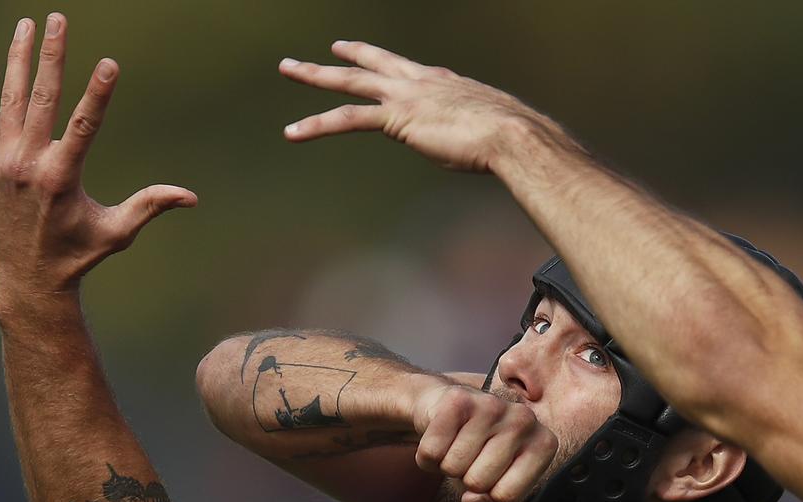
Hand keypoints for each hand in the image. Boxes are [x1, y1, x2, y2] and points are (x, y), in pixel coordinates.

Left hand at [0, 14, 196, 309]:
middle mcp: (27, 165)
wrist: (25, 279)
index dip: (98, 93)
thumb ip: (150, 206)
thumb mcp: (117, 233)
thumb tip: (191, 197)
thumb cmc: (76, 255)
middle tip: (58, 19)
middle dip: (51, 55)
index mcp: (61, 179)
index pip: (83, 125)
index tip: (109, 63)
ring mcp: (2, 161)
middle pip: (41, 98)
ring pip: (10, 99)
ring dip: (18, 58)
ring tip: (27, 24)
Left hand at [279, 41, 569, 172]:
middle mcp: (421, 82)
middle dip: (346, 57)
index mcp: (444, 84)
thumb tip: (476, 150)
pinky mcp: (397, 118)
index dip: (385, 61)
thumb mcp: (487, 135)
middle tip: (325, 51)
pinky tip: (292, 131)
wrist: (514, 136)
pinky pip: (347, 120)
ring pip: (350, 82)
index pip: (407, 69)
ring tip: (288, 68)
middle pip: (374, 65)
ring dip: (316, 75)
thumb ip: (469, 137)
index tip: (370, 53)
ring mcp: (406, 96)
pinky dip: (317, 124)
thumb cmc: (510, 143)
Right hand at [412, 385, 558, 501]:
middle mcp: (525, 420)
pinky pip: (432, 451)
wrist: (449, 415)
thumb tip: (473, 499)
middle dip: (466, 478)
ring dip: (446, 465)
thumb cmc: (480, 459)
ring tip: (457, 447)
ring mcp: (492, 405)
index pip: (505, 497)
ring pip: (454, 466)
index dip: (489, 496)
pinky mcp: (458, 399)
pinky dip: (428, 456)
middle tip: (472, 459)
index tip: (493, 477)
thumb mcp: (495, 497)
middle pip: (478, 482)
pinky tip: (442, 440)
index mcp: (544, 445)